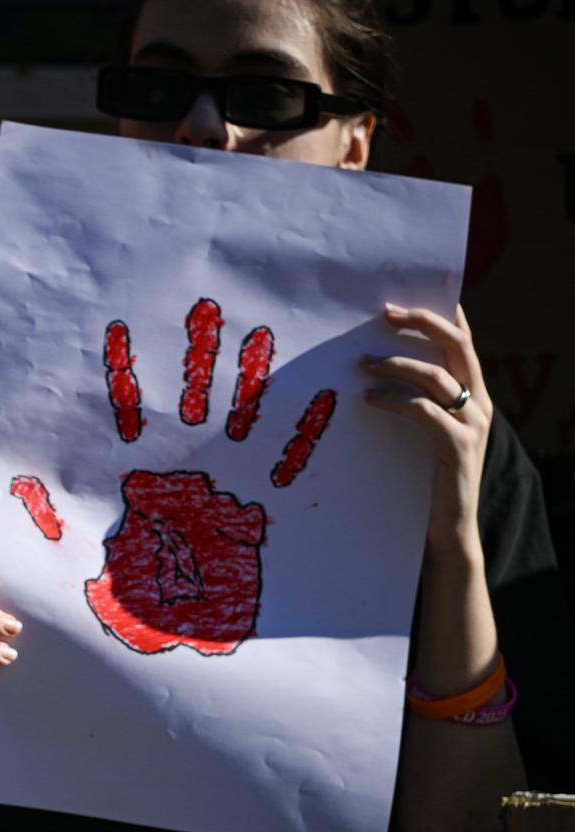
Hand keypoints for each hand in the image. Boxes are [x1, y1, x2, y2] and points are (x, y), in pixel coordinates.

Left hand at [14, 298, 335, 655]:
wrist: (182, 635)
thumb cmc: (129, 601)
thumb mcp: (77, 563)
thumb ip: (50, 518)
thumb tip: (21, 479)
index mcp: (138, 472)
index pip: (127, 411)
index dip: (124, 371)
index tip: (120, 325)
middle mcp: (183, 467)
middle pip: (188, 398)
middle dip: (196, 355)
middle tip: (204, 305)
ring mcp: (225, 480)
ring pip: (239, 415)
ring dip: (250, 376)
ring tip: (262, 330)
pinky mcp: (262, 504)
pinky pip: (285, 460)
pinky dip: (303, 428)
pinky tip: (324, 393)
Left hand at [363, 304, 490, 559]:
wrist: (448, 528)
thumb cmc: (426, 478)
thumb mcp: (425, 433)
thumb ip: (417, 401)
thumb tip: (377, 368)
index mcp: (473, 395)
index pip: (463, 342)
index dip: (444, 314)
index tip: (413, 293)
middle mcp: (478, 403)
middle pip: (456, 346)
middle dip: (422, 322)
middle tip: (384, 312)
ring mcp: (472, 424)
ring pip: (437, 375)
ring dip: (396, 362)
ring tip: (362, 362)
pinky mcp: (457, 446)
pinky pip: (423, 411)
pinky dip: (393, 400)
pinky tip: (369, 399)